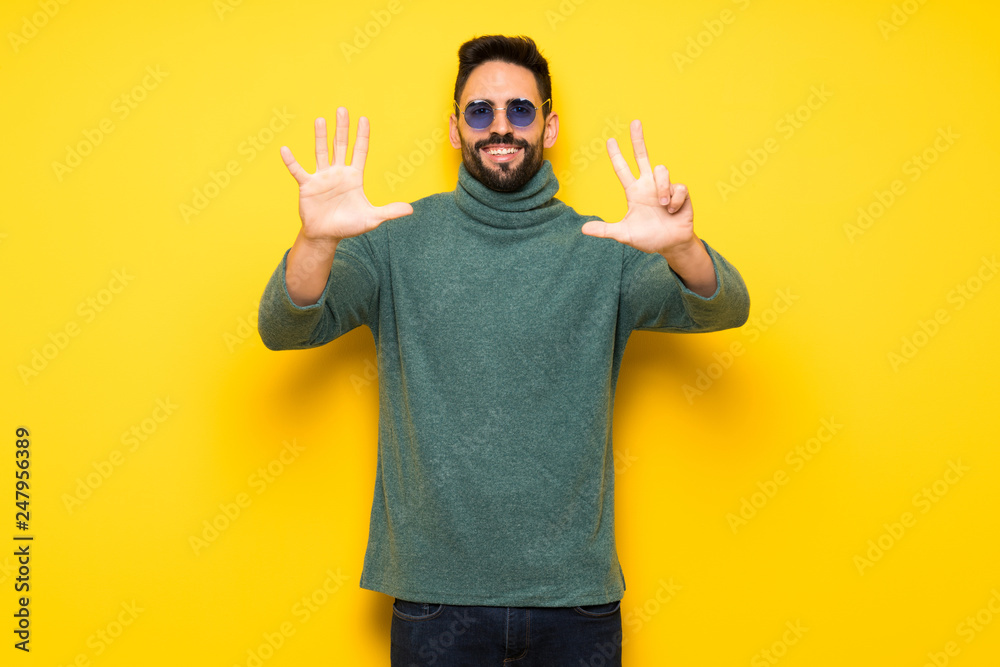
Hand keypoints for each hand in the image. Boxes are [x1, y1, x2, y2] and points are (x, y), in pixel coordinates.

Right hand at [280, 107, 411, 244]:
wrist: (326, 235)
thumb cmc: (348, 225)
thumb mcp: (371, 219)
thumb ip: (389, 211)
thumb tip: (410, 210)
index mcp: (354, 177)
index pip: (360, 151)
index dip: (362, 136)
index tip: (364, 119)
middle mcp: (338, 172)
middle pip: (341, 145)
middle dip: (342, 128)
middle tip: (342, 109)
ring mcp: (322, 177)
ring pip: (321, 152)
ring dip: (320, 137)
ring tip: (320, 120)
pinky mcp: (308, 185)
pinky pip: (298, 171)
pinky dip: (291, 162)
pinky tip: (285, 150)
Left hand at [580, 119, 695, 255]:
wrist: (671, 245)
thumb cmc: (649, 238)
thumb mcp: (624, 234)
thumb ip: (606, 230)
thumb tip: (583, 229)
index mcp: (634, 192)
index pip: (622, 169)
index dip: (616, 155)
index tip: (610, 140)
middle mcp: (648, 185)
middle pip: (642, 156)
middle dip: (638, 139)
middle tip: (635, 122)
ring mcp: (664, 187)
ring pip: (662, 170)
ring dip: (662, 188)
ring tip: (663, 206)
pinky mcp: (680, 192)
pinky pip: (678, 188)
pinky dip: (675, 200)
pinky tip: (673, 210)